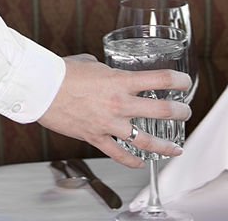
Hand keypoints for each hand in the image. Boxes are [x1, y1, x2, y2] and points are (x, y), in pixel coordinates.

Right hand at [38, 55, 191, 167]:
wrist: (42, 88)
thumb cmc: (62, 71)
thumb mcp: (91, 63)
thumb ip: (106, 70)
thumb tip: (108, 72)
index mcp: (119, 80)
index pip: (160, 79)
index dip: (178, 81)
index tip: (185, 82)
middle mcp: (119, 103)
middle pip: (161, 111)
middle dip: (179, 112)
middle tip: (185, 112)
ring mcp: (109, 123)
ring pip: (146, 141)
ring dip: (165, 145)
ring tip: (176, 148)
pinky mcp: (96, 138)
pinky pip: (120, 155)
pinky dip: (133, 161)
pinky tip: (141, 163)